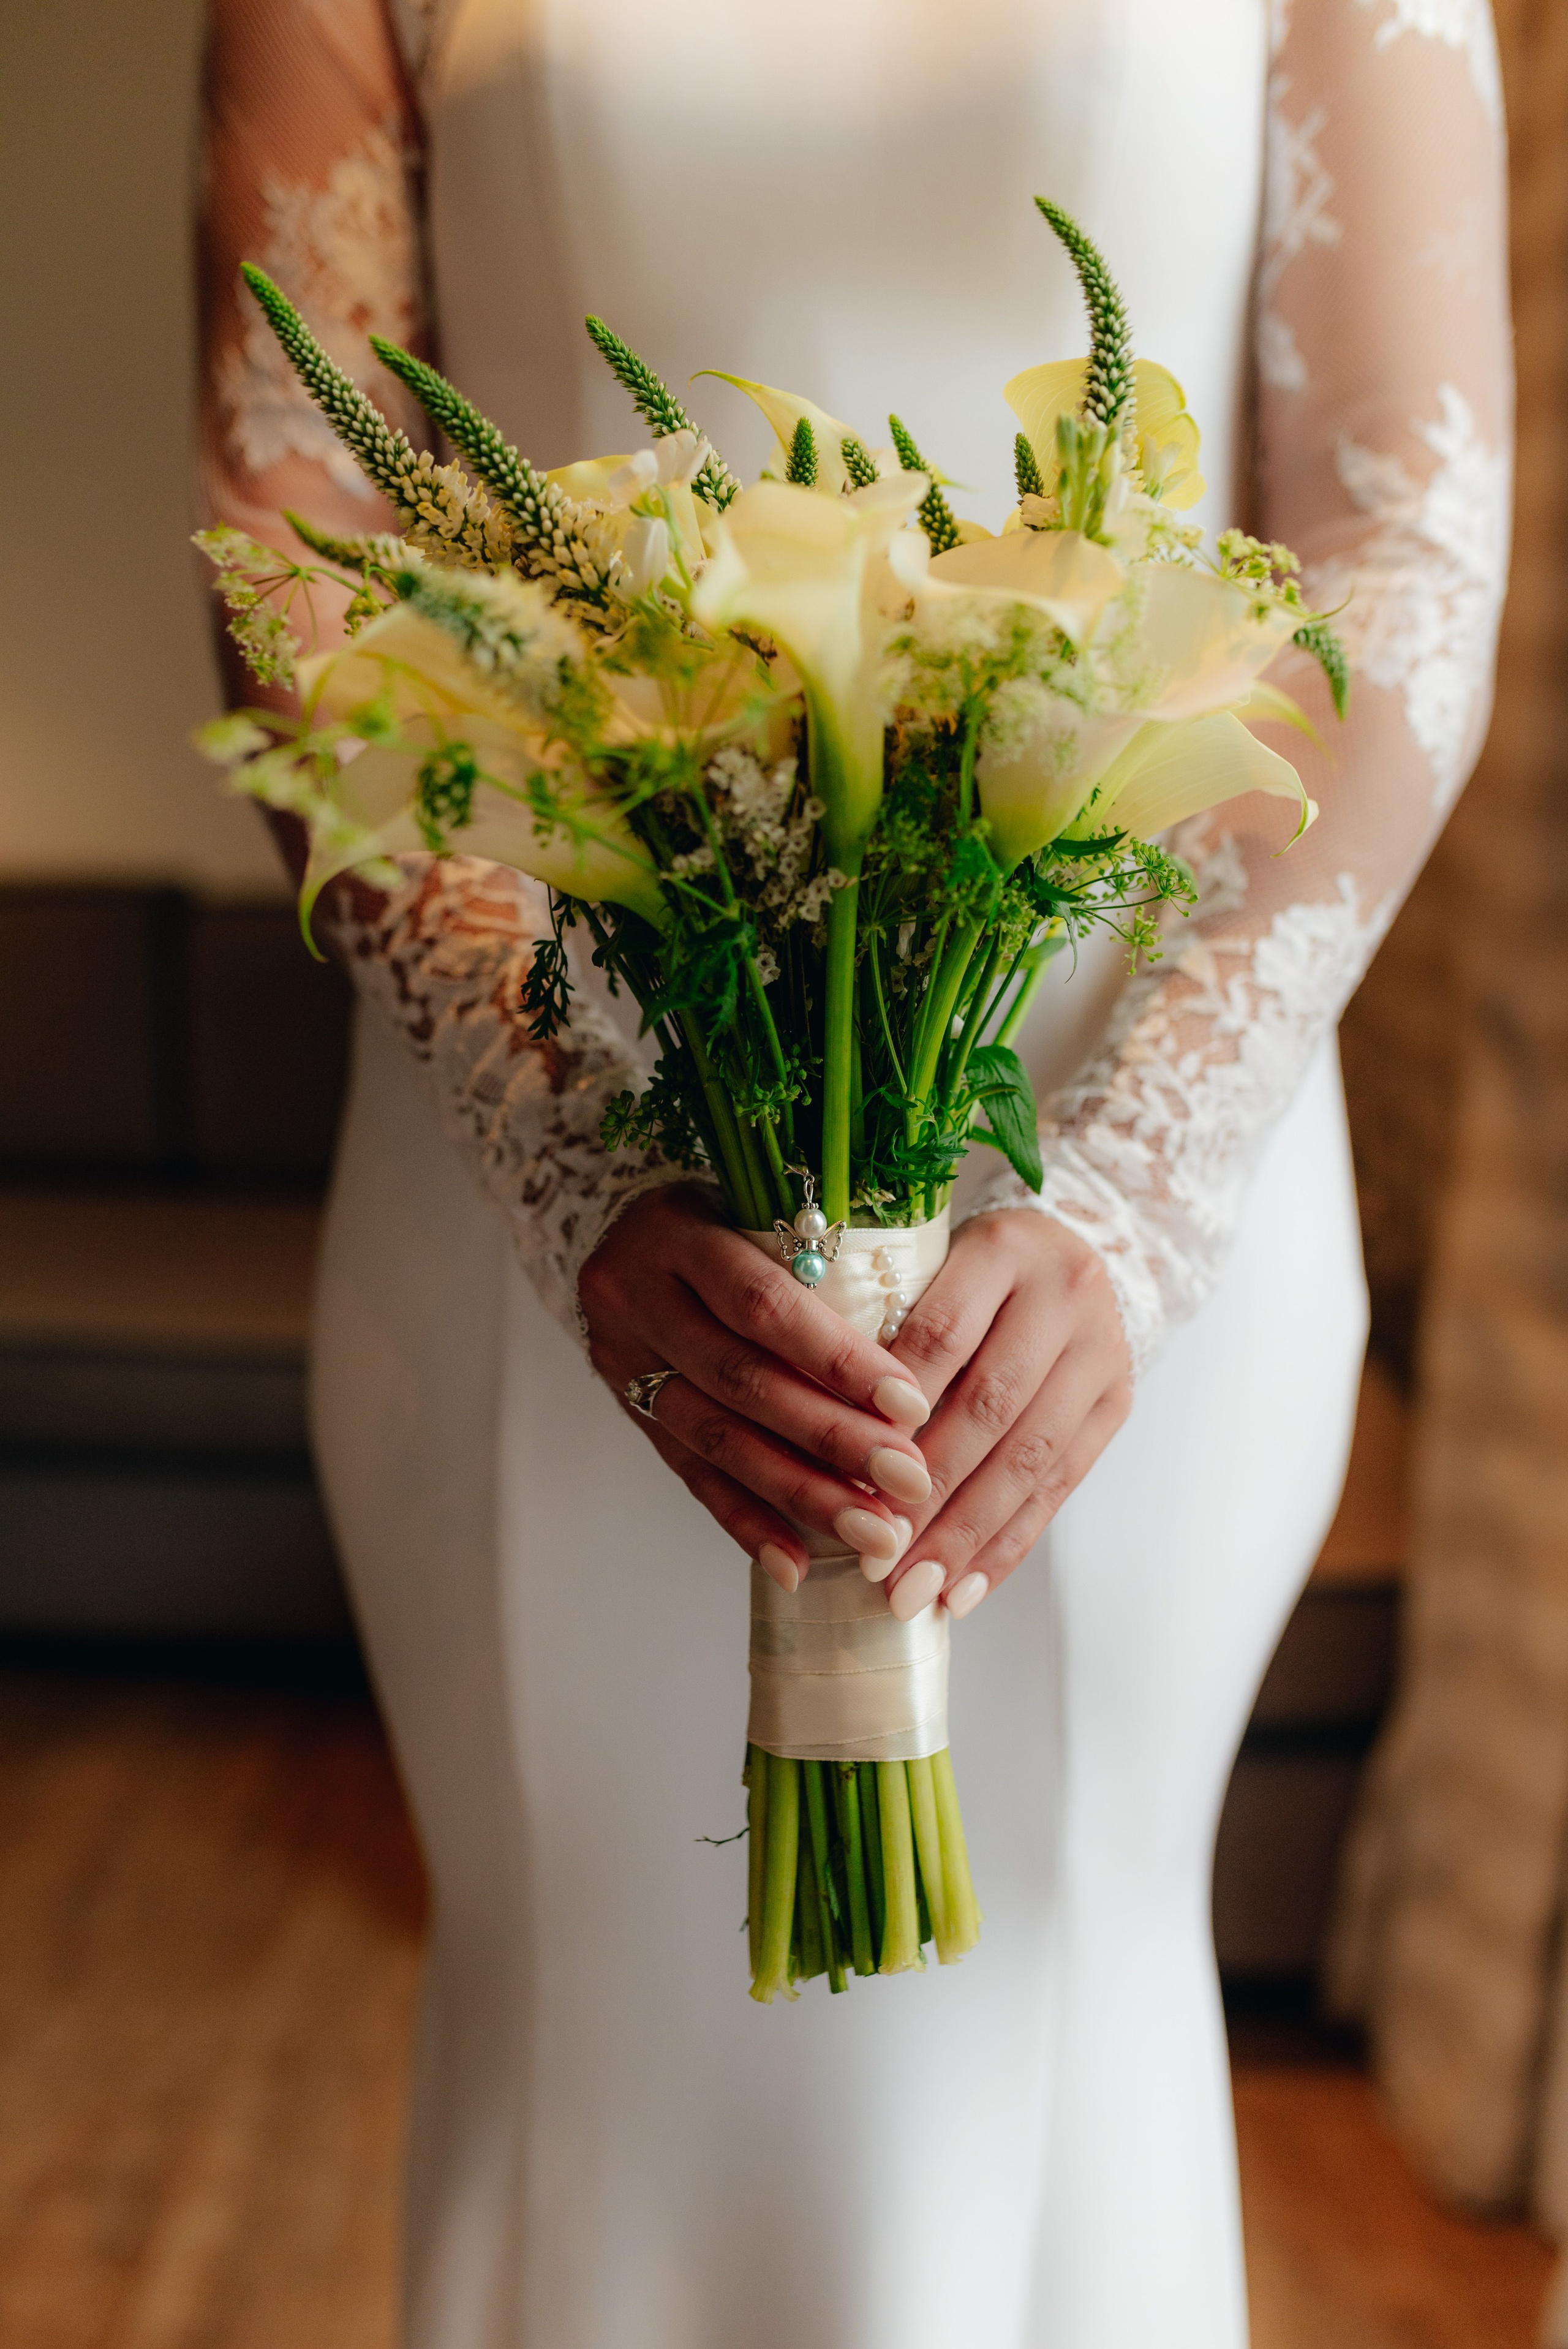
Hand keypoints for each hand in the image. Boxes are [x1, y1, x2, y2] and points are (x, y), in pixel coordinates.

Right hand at [579, 1182, 938, 1589]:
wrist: (617, 1226)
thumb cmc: (725, 1213)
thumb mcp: (761, 1207)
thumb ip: (822, 1260)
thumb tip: (923, 1353)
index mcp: (676, 1233)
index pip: (765, 1307)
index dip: (840, 1361)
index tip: (913, 1406)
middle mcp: (637, 1297)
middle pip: (743, 1381)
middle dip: (833, 1440)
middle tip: (908, 1485)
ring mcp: (622, 1357)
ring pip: (716, 1438)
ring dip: (800, 1494)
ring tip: (871, 1533)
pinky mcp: (626, 1407)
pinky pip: (688, 1474)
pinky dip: (745, 1521)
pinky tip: (794, 1563)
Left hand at [878, 1211, 1131, 1622]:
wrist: (1078, 1248)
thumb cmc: (971, 1270)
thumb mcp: (927, 1265)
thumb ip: (884, 1328)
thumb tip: (824, 1442)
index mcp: (1002, 1249)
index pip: (940, 1337)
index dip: (894, 1415)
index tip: (843, 1481)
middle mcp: (1064, 1295)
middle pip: (989, 1408)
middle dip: (928, 1494)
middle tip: (874, 1559)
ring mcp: (1101, 1351)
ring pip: (1028, 1457)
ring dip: (966, 1536)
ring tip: (913, 1591)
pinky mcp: (1118, 1401)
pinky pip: (1060, 1486)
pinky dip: (1008, 1545)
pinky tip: (963, 1590)